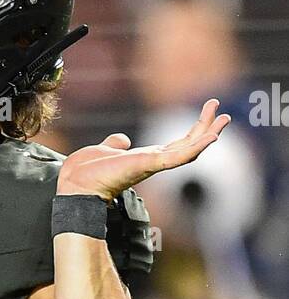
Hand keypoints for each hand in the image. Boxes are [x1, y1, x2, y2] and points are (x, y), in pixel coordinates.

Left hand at [56, 99, 231, 200]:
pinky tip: (211, 137)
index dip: (194, 131)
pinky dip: (196, 148)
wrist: (75, 186)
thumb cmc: (87, 172)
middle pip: (188, 145)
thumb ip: (116, 144)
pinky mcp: (148, 164)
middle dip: (206, 128)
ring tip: (223, 119)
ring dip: (207, 134)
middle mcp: (153, 162)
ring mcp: (152, 164)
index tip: (207, 113)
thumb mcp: (105, 150)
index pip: (177, 145)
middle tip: (223, 112)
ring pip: (188, 150)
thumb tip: (123, 139)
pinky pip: (177, 157)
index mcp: (146, 158)